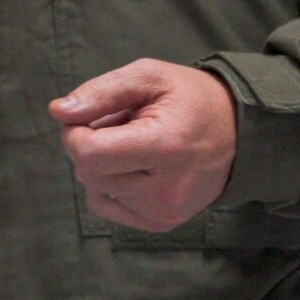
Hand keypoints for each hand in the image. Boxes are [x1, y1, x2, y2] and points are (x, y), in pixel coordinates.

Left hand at [49, 59, 237, 232]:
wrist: (241, 133)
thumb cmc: (191, 98)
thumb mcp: (150, 77)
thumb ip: (102, 92)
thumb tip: (58, 112)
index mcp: (164, 146)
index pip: (88, 154)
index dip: (76, 132)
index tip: (91, 115)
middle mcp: (164, 188)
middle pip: (88, 172)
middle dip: (93, 144)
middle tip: (124, 125)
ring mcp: (163, 211)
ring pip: (94, 188)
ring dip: (104, 164)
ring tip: (137, 145)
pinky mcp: (161, 223)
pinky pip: (106, 205)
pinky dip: (110, 184)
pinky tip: (137, 167)